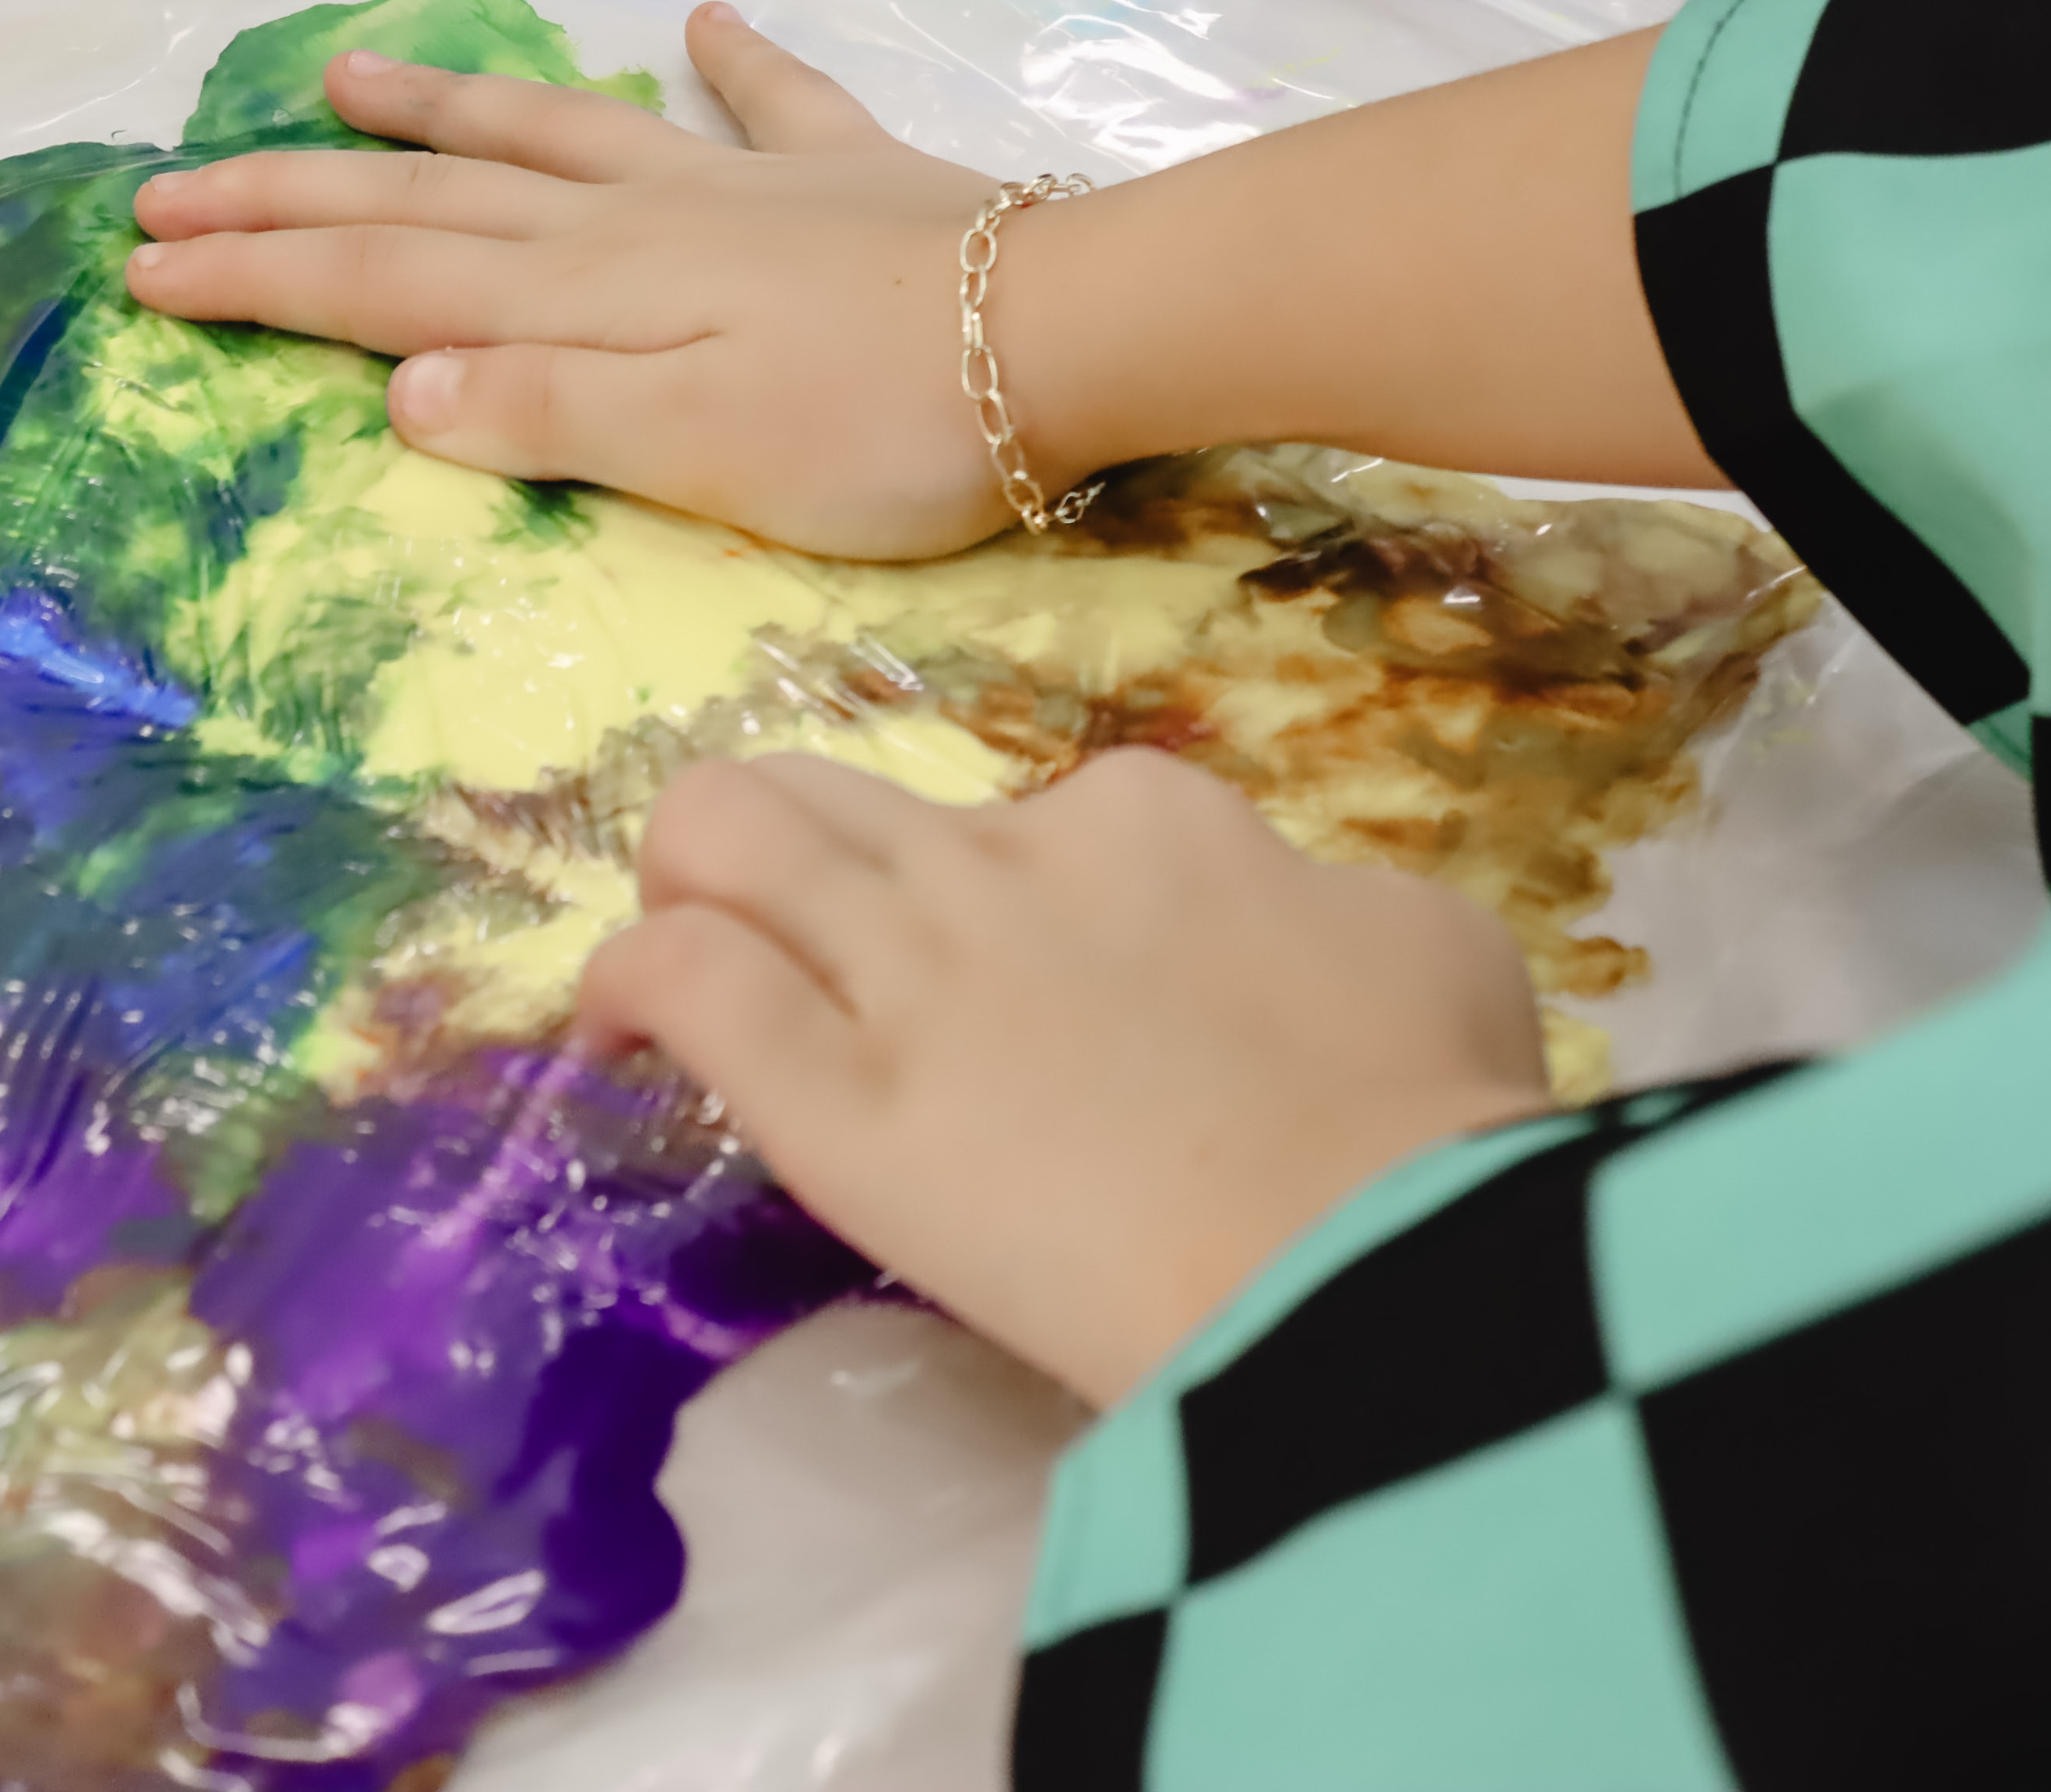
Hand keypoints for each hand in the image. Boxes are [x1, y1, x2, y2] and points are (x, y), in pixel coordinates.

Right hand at [126, 3, 1040, 559]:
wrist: (1070, 335)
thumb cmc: (881, 426)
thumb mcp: (696, 454)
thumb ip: (545, 415)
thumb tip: (392, 383)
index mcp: (585, 294)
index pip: (383, 282)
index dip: (258, 276)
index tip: (142, 265)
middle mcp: (634, 219)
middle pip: (431, 200)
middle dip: (290, 197)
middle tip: (169, 184)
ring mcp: (737, 185)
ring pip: (553, 132)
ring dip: (445, 104)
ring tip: (349, 71)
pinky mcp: (846, 177)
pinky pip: (769, 99)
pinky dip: (728, 60)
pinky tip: (701, 19)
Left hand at [580, 750, 1548, 1406]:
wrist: (1380, 1260)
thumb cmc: (1435, 1126)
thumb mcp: (1433, 951)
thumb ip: (1332, 914)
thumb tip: (1303, 931)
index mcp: (1154, 820)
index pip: (1041, 816)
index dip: (1018, 896)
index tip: (1032, 989)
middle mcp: (1009, 859)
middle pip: (834, 790)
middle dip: (790, 845)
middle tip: (795, 942)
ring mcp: (913, 968)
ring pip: (722, 833)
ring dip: (685, 883)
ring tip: (679, 965)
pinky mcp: (836, 1100)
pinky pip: (682, 980)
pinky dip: (628, 987)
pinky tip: (616, 1038)